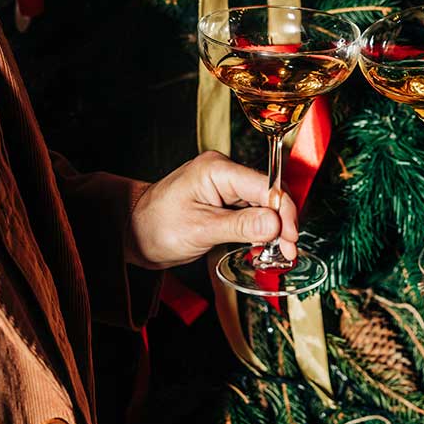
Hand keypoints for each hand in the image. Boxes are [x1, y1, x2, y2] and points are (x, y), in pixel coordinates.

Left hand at [126, 151, 297, 269]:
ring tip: (279, 253)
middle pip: (269, 194)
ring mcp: (226, 185)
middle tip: (288, 251)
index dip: (284, 212)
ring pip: (265, 204)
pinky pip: (254, 211)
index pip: (265, 186)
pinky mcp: (226, 199)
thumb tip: (276, 224)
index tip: (291, 239)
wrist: (132, 232)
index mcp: (217, 170)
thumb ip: (241, 226)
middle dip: (283, 222)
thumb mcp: (200, 230)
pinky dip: (262, 229)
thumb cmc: (156, 227)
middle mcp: (225, 172)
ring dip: (275, 228)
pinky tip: (265, 247)